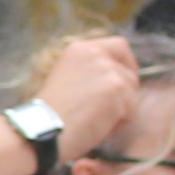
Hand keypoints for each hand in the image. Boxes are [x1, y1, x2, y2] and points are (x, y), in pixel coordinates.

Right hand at [33, 35, 141, 164]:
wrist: (43, 128)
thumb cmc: (49, 113)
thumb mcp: (65, 78)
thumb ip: (88, 72)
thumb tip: (111, 81)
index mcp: (80, 49)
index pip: (118, 46)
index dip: (126, 63)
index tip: (123, 79)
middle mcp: (96, 54)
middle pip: (129, 71)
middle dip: (127, 91)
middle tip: (115, 107)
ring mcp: (108, 71)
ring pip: (132, 92)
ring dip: (121, 109)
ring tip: (98, 122)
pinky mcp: (118, 89)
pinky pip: (131, 109)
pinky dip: (119, 122)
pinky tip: (99, 128)